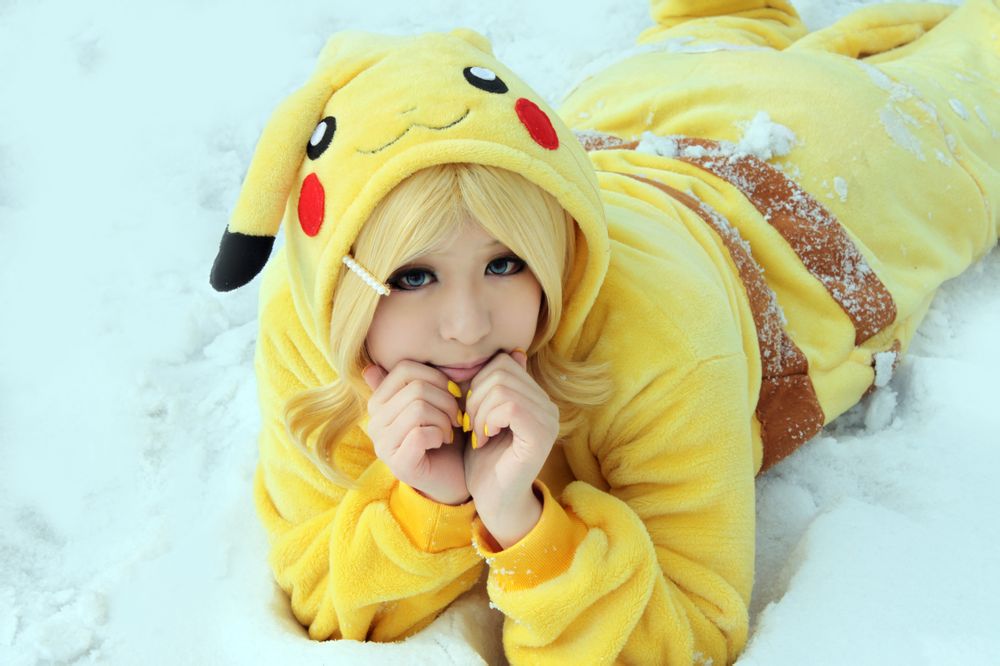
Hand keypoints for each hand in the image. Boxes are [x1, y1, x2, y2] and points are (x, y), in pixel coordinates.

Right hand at [363, 360, 469, 504]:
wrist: (453, 476)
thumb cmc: (444, 434)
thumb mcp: (432, 402)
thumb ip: (414, 381)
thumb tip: (371, 366)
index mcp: (379, 402)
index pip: (404, 369)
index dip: (436, 376)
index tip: (452, 393)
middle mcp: (374, 422)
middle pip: (416, 388)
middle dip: (446, 400)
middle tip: (456, 417)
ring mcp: (382, 444)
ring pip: (419, 409)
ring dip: (445, 419)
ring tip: (449, 430)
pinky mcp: (398, 464)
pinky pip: (421, 433)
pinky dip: (440, 434)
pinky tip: (443, 442)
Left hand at [463, 350, 557, 546]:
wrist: (494, 501)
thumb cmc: (485, 460)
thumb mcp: (482, 415)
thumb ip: (493, 387)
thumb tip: (511, 352)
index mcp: (535, 397)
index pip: (504, 362)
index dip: (478, 380)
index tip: (469, 410)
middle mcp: (547, 406)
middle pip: (502, 370)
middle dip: (475, 395)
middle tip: (471, 425)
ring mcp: (548, 420)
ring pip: (503, 388)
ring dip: (479, 411)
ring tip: (478, 434)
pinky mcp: (540, 436)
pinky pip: (510, 407)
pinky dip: (488, 420)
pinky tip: (484, 439)